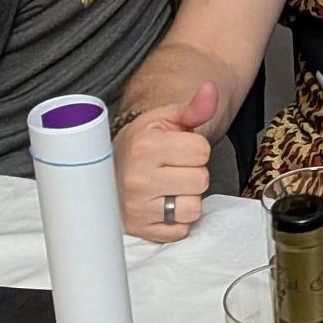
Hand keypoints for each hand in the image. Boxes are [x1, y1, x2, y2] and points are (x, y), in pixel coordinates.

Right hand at [113, 82, 215, 241]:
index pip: (202, 151)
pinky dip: (177, 219)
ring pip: (193, 208)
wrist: (112, 169)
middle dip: (193, 173)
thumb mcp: (166, 119)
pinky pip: (182, 230)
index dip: (196, 149)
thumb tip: (211, 91)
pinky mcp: (141, 231)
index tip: (178, 149)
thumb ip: (194, 107)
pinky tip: (162, 204)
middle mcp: (137, 179)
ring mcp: (137, 208)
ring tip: (168, 186)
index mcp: (144, 147)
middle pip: (201, 180)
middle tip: (173, 168)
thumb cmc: (142, 144)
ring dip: (187, 198)